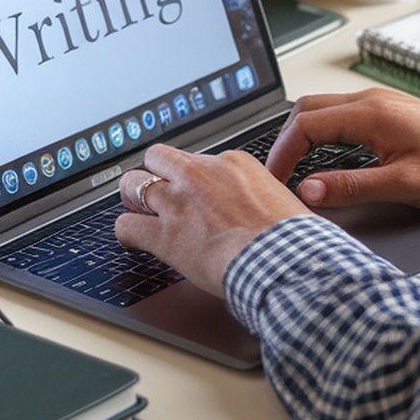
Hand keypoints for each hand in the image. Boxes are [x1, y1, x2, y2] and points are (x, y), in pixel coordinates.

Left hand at [116, 143, 297, 295]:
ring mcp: (178, 203)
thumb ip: (262, 196)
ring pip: (132, 184)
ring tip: (136, 208)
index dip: (192, 178)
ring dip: (132, 197)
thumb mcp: (282, 199)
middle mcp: (200, 175)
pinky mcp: (165, 235)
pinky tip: (132, 239)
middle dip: (155, 174)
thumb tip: (265, 207)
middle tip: (156, 191)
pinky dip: (126, 233)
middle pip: (158, 159)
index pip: (197, 159)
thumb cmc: (293, 238)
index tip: (195, 190)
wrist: (283, 260)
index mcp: (233, 163)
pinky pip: (126, 226)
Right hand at [265, 88, 419, 211]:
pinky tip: (325, 158)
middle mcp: (372, 101)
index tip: (277, 181)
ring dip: (303, 135)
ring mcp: (381, 104)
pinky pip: (343, 115)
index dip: (283, 153)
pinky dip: (323, 133)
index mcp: (371, 113)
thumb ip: (352, 187)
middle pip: (308, 109)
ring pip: (325, 110)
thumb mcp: (404, 185)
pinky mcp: (391, 113)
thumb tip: (308, 190)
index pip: (306, 124)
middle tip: (279, 175)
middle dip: (286, 141)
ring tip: (294, 168)